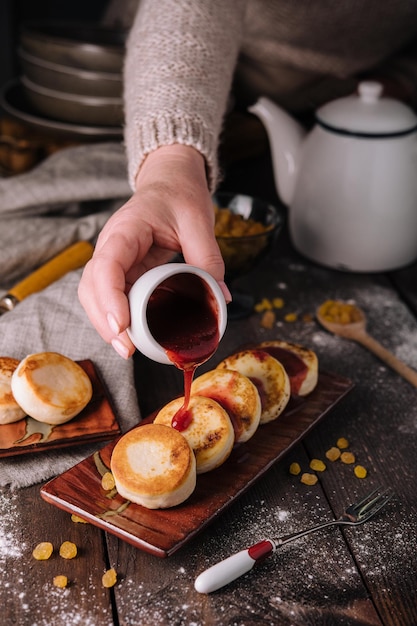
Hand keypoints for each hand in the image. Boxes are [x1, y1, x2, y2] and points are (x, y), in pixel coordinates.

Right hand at [78, 145, 229, 358]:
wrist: (169, 181)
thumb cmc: (179, 194)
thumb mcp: (198, 221)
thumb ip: (209, 258)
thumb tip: (220, 298)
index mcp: (127, 229)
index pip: (107, 265)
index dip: (109, 297)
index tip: (122, 325)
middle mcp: (111, 246)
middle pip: (91, 287)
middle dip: (105, 321)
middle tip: (127, 349)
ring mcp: (113, 260)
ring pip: (94, 295)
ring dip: (106, 324)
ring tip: (128, 349)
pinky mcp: (122, 271)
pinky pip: (110, 297)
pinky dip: (117, 318)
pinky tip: (131, 337)